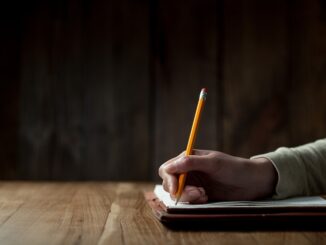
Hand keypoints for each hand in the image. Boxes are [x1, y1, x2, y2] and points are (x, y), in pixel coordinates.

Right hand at [158, 150, 276, 203]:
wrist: (252, 182)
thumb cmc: (234, 168)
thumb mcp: (213, 163)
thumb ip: (191, 162)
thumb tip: (170, 166)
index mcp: (188, 159)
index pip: (168, 169)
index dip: (169, 179)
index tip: (176, 189)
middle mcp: (188, 171)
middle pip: (170, 183)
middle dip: (180, 190)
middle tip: (197, 193)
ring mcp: (193, 184)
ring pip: (178, 194)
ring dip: (188, 197)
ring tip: (204, 195)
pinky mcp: (199, 195)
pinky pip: (188, 201)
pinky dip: (194, 202)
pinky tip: (206, 198)